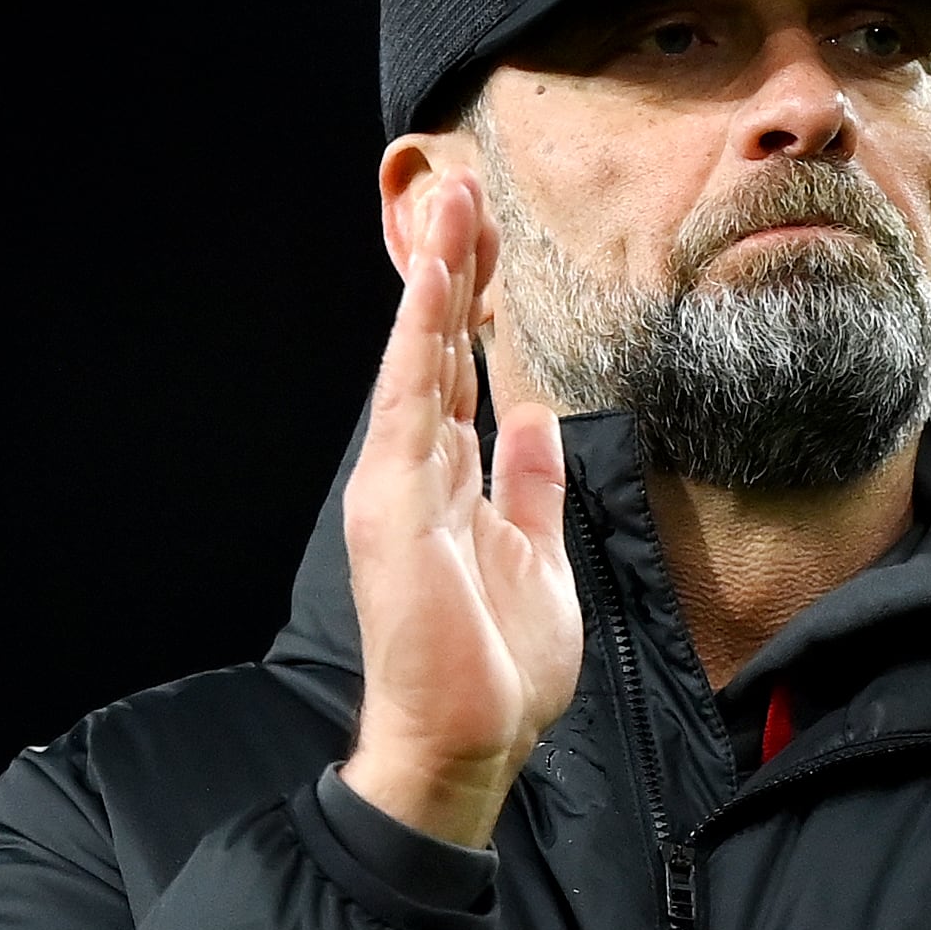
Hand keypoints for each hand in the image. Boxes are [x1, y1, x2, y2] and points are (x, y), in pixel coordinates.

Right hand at [339, 176, 581, 849]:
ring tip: (450, 203)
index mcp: (452, 483)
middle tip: (465, 189)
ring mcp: (399, 485)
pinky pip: (409, 405)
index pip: (460, 373)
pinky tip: (432, 282)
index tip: (492, 240)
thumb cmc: (499, 666)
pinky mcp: (392, 506)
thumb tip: (536, 418)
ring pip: (418, 359)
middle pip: (434, 349)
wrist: (470, 741)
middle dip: (452, 269)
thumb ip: (530, 486)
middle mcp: (417, 472)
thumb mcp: (538, 557)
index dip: (474, 306)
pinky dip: (418, 339)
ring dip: (435, 279)